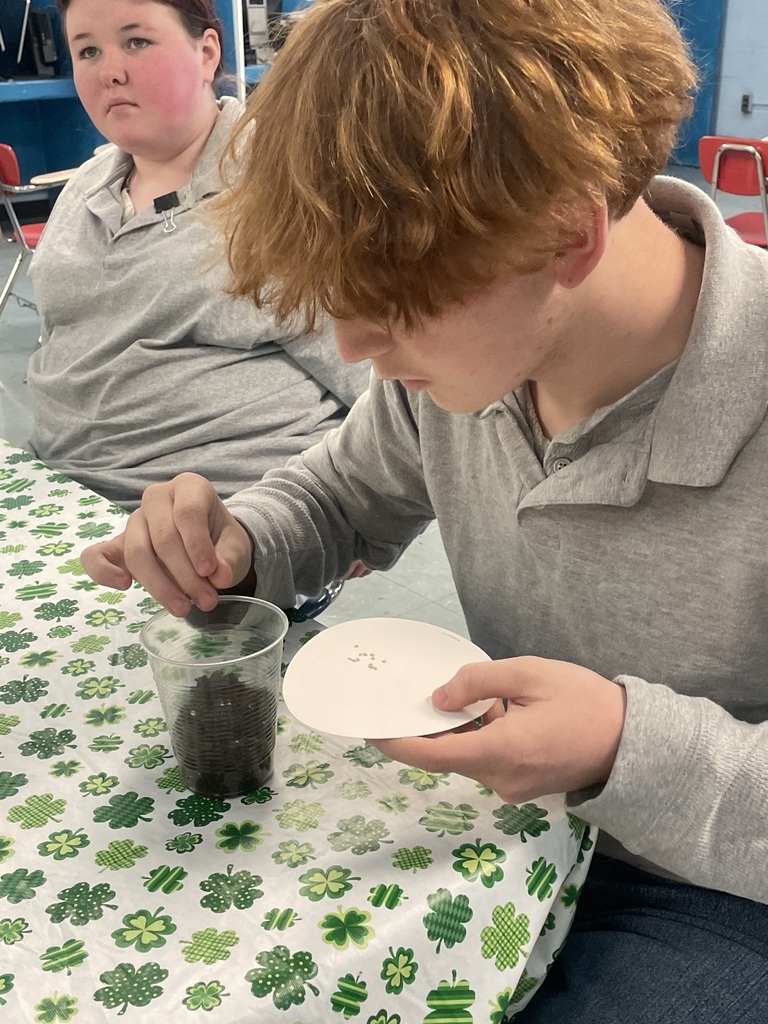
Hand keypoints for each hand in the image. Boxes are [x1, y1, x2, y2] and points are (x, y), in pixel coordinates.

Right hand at [80, 473, 254, 615]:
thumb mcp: (235, 545)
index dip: (198, 545)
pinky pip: (96, 555)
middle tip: (206, 601)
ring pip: (138, 553)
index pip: (188, 513)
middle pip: (163, 538)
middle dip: (186, 576)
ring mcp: (134, 520)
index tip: (212, 574)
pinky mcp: (117, 544)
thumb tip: (220, 576)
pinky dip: (103, 572)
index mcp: (189, 487)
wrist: (210, 543)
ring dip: (160, 585)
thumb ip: (229, 559)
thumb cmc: (221, 539)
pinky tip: (124, 586)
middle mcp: (157, 497)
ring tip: (184, 609)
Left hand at [370, 656, 626, 803]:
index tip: (371, 728)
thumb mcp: (530, 675)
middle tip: (415, 694)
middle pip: (447, 755)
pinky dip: (481, 737)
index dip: (396, 742)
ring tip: (470, 695)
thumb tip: (438, 698)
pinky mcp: (522, 786)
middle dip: (430, 727)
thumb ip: (479, 682)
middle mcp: (500, 779)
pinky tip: (495, 711)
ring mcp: (512, 788)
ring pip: (468, 756)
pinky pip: (488, 760)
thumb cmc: (585, 702)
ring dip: (461, 729)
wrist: (633, 741)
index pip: (431, 755)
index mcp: (499, 752)